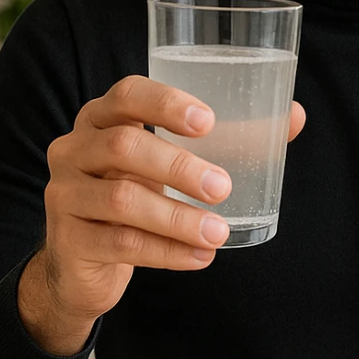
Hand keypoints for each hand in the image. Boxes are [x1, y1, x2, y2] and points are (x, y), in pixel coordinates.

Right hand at [17, 74, 305, 353]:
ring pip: (121, 200)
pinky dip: (166, 252)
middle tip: (223, 187)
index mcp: (102, 118)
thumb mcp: (170, 164)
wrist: (82, 263)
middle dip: (179, 167)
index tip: (208, 122)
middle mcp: (74, 148)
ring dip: (177, 218)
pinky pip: (120, 244)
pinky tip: (199, 257)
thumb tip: (294, 116)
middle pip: (125, 146)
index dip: (166, 103)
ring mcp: (64, 194)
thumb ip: (229, 139)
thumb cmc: (137, 194)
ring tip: (218, 232)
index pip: (127, 94)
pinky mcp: (68, 239)